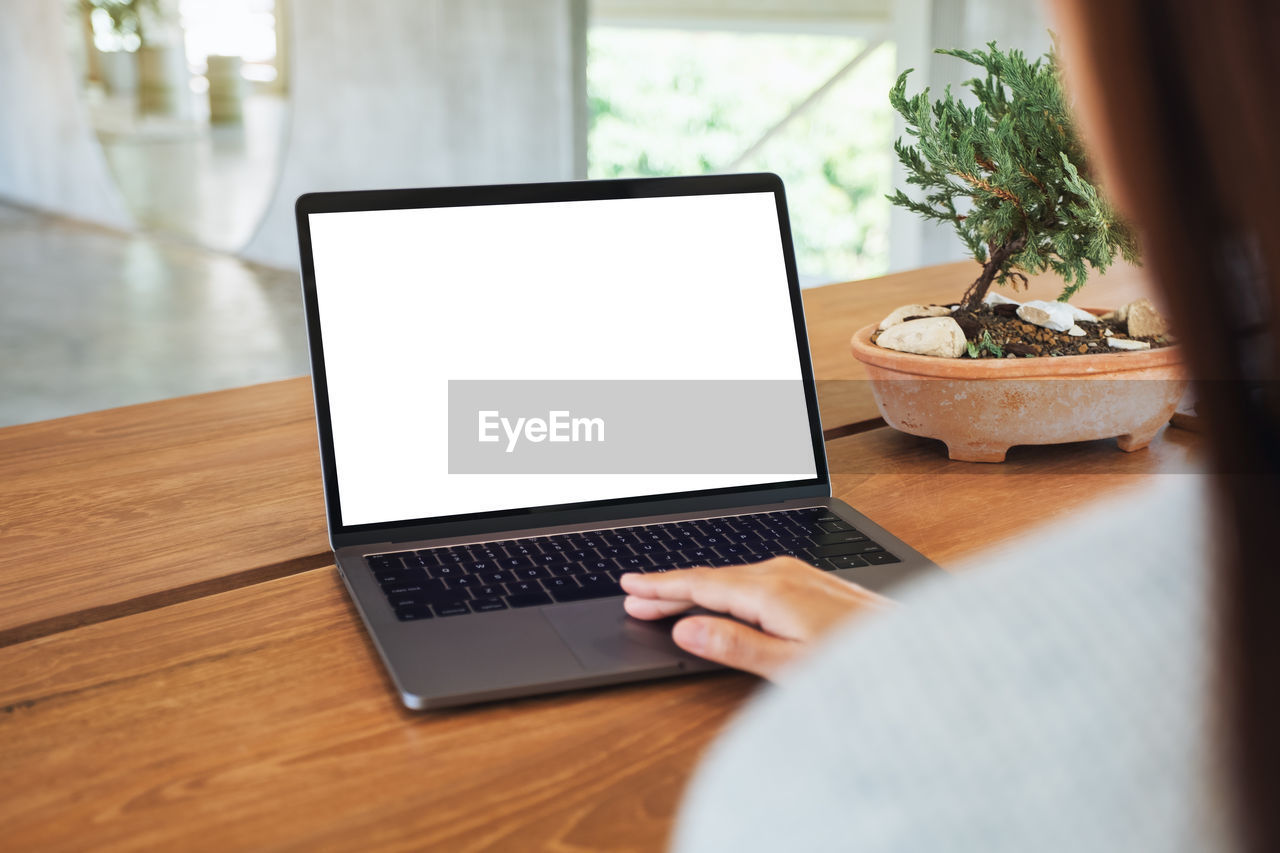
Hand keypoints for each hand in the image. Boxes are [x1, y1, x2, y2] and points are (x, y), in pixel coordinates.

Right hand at [620, 557, 893, 678]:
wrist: (920, 653)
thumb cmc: (861, 668)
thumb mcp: (792, 668)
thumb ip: (737, 646)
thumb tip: (687, 628)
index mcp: (771, 591)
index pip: (700, 586)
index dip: (661, 588)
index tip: (629, 588)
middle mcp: (784, 574)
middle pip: (712, 577)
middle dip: (670, 586)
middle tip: (633, 595)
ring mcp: (801, 574)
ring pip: (732, 577)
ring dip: (697, 587)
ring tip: (666, 597)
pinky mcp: (814, 582)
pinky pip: (754, 579)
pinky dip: (726, 588)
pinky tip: (721, 596)